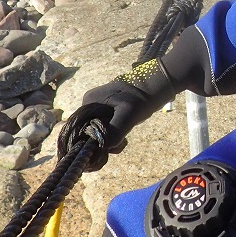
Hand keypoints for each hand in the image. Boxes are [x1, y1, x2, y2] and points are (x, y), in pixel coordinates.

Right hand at [57, 59, 176, 170]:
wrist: (155, 87)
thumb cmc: (142, 98)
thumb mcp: (129, 114)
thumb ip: (114, 130)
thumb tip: (102, 145)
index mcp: (89, 102)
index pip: (80, 128)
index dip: (90, 142)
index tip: (105, 149)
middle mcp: (89, 105)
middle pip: (87, 132)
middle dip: (101, 142)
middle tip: (118, 144)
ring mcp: (97, 109)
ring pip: (96, 133)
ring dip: (109, 141)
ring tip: (123, 140)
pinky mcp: (106, 113)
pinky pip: (103, 129)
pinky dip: (112, 137)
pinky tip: (123, 138)